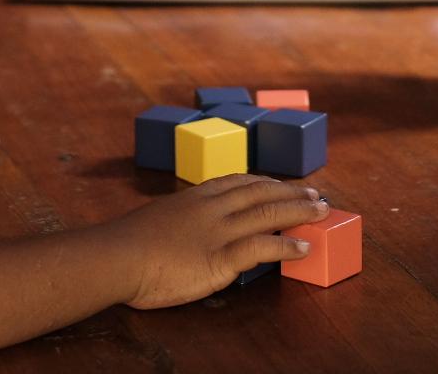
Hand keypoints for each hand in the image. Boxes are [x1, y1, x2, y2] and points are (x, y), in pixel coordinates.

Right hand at [108, 174, 330, 307]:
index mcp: (196, 196)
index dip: (265, 182)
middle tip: (314, 193)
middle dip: (291, 191)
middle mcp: (213, 206)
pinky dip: (288, 245)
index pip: (239, 181)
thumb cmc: (126, 244)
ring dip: (300, 210)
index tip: (281, 182)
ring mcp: (220, 230)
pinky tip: (304, 246)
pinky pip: (264, 246)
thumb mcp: (158, 219)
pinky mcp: (222, 256)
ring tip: (321, 211)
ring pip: (269, 211)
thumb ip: (179, 221)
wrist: (116, 256)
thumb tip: (186, 231)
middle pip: (261, 191)